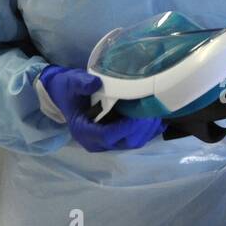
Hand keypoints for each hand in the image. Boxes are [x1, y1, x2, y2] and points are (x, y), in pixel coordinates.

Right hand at [38, 65, 164, 152]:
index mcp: (83, 131)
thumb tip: (96, 83)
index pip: (107, 136)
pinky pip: (137, 139)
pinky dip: (149, 130)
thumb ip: (82, 83)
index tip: (140, 115)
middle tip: (154, 109)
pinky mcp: (117, 138)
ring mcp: (108, 143)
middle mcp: (96, 142)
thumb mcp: (71, 82)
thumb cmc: (69, 89)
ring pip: (134, 142)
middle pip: (126, 141)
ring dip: (148, 129)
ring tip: (157, 110)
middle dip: (142, 127)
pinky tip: (159, 117)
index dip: (125, 127)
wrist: (66, 94)